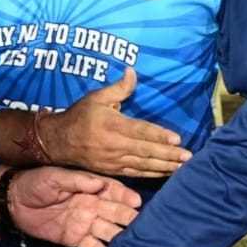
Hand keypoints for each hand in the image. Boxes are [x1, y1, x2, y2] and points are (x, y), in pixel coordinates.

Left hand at [6, 167, 141, 246]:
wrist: (13, 202)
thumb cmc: (35, 183)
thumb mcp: (54, 177)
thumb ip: (77, 181)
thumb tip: (99, 184)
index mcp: (88, 188)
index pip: (112, 191)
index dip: (125, 196)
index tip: (137, 202)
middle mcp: (91, 205)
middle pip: (114, 212)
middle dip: (128, 218)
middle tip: (141, 225)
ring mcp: (84, 223)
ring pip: (107, 230)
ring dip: (120, 237)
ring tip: (134, 244)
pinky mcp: (74, 239)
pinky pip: (92, 246)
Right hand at [34, 67, 191, 177]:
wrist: (57, 142)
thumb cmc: (79, 116)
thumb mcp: (96, 97)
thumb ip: (118, 88)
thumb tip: (132, 72)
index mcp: (112, 125)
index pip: (140, 130)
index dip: (159, 135)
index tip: (177, 138)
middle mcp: (114, 145)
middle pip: (146, 151)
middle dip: (168, 155)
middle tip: (188, 157)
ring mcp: (113, 160)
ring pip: (143, 165)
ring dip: (165, 167)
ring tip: (183, 167)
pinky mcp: (113, 170)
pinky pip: (136, 173)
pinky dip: (152, 174)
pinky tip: (166, 173)